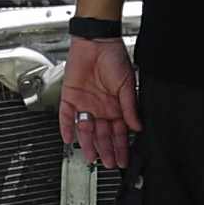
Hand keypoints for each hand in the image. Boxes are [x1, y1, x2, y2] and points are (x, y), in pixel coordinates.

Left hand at [59, 31, 140, 172]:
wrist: (97, 41)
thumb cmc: (114, 58)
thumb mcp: (127, 84)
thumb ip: (130, 107)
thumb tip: (137, 126)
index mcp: (115, 107)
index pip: (118, 132)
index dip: (121, 147)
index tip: (122, 160)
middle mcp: (100, 108)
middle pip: (102, 135)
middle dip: (105, 150)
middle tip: (107, 163)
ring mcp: (84, 104)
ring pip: (85, 129)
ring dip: (87, 143)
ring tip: (90, 157)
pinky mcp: (70, 97)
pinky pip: (66, 116)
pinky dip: (66, 127)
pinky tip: (68, 139)